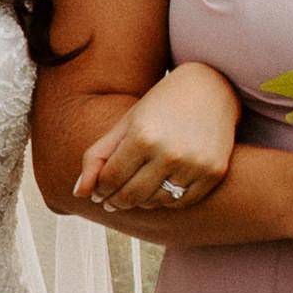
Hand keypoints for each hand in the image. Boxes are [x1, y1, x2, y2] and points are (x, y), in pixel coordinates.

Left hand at [76, 60, 238, 214]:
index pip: (110, 180)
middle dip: (116, 201)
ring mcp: (194, 164)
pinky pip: (181, 203)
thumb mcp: (125, 124)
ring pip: (156, 202)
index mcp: (142, 137)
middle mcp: (169, 153)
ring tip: (138, 188)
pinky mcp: (214, 173)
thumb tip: (79, 194)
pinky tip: (162, 186)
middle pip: (131, 196)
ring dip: (142, 200)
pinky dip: (168, 200)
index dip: (100, 189)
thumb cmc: (160, 106)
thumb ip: (97, 157)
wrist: (211, 89)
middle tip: (112, 200)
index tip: (99, 191)